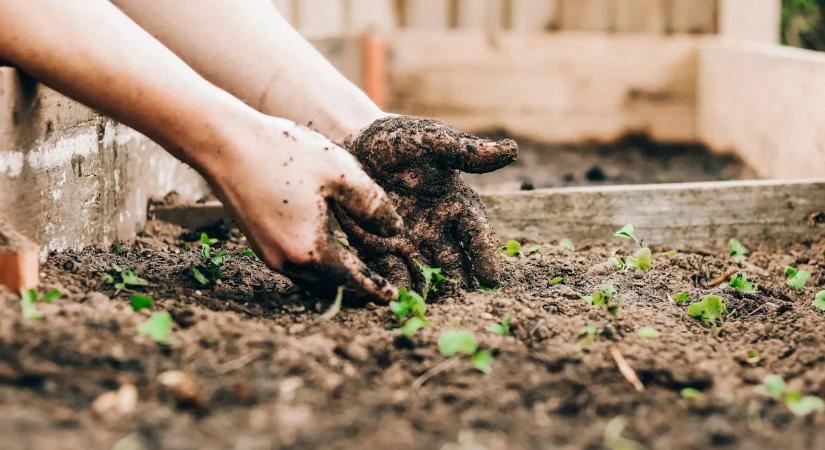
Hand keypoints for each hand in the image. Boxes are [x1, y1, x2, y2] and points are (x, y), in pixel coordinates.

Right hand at [203, 116, 402, 302]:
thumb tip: (395, 231)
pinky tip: (328, 253)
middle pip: (331, 285)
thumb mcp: (341, 173)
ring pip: (312, 278)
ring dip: (336, 279)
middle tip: (381, 289)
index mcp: (311, 250)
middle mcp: (287, 262)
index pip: (353, 279)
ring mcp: (268, 254)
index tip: (394, 297)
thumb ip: (373, 205)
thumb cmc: (284, 153)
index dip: (376, 288)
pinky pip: (296, 265)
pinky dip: (318, 266)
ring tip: (359, 274)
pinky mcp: (258, 242)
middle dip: (357, 289)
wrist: (225, 144)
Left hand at [337, 115, 516, 290]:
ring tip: (434, 309)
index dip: (485, 255)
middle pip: (455, 262)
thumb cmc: (400, 140)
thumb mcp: (433, 141)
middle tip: (466, 305)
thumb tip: (511, 150)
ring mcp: (411, 242)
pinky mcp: (382, 249)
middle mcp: (438, 229)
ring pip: (426, 273)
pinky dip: (398, 285)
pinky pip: (392, 271)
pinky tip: (400, 299)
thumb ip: (466, 152)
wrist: (354, 144)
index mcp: (457, 205)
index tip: (492, 278)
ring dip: (431, 291)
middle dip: (461, 283)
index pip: (476, 234)